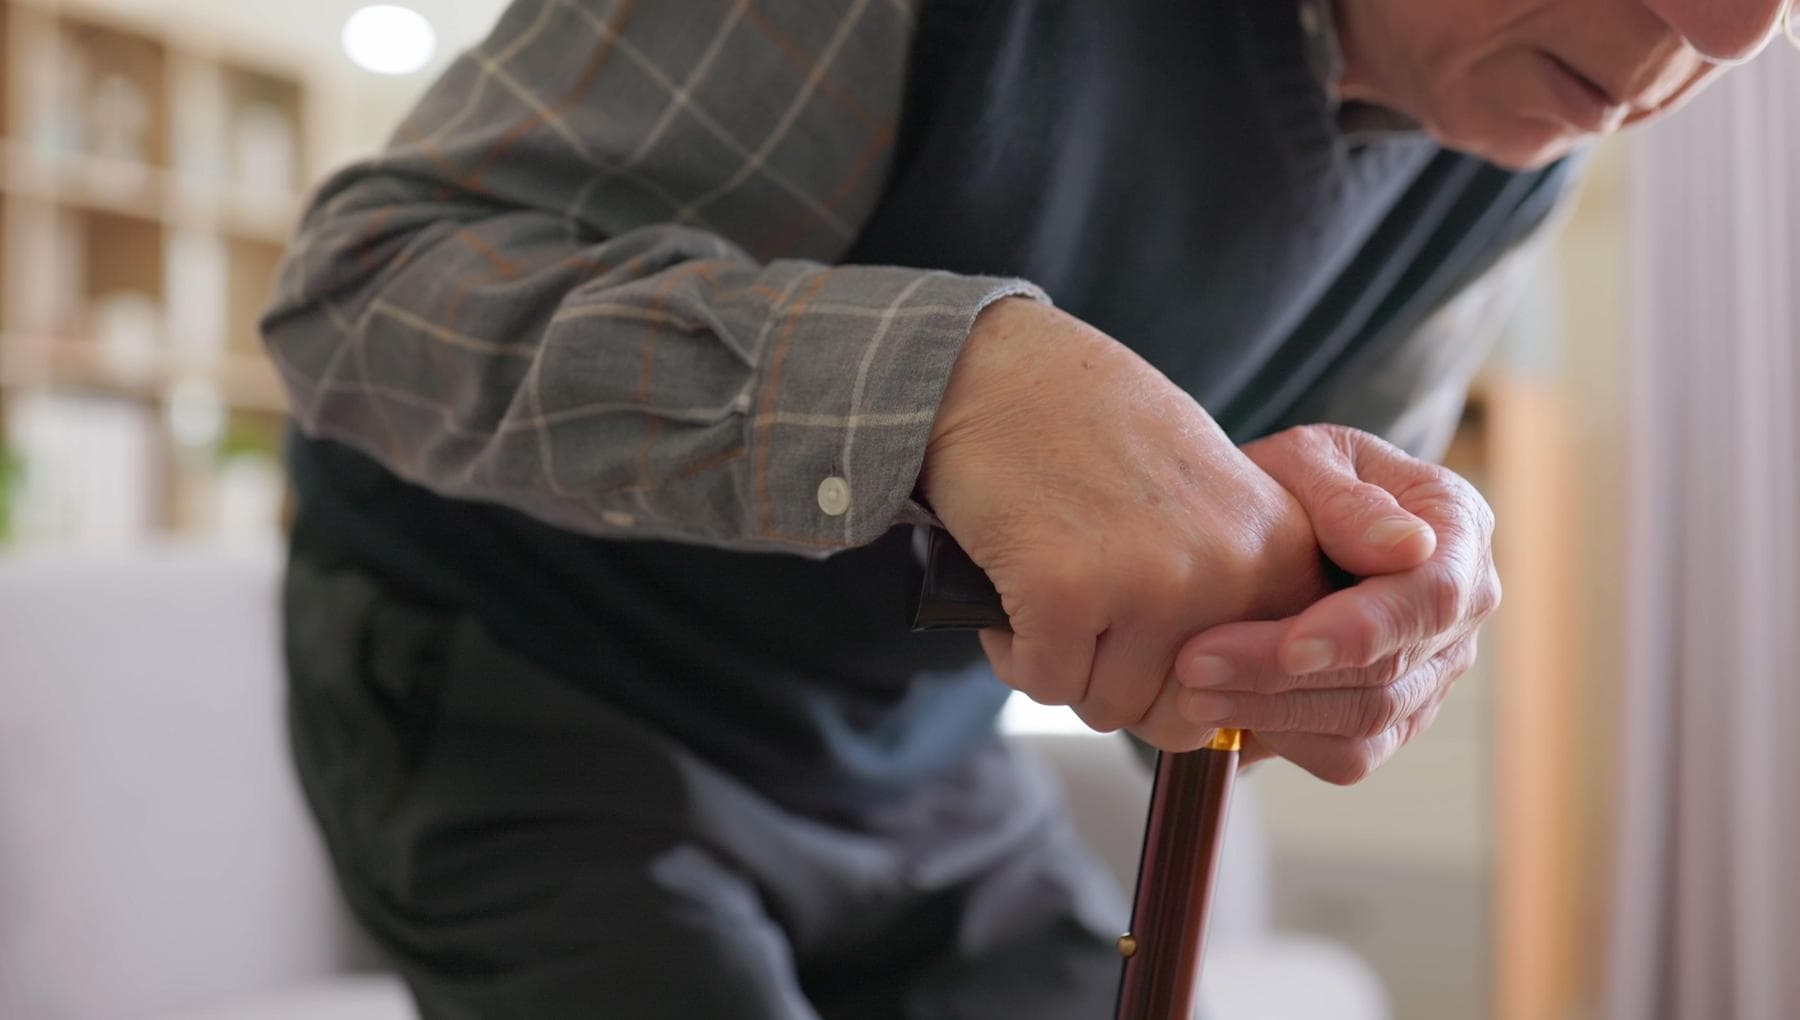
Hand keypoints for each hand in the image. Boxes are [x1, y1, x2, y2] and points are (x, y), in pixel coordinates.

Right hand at [920, 298, 1330, 750]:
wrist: (1003, 369)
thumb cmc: (1097, 437)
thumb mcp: (1209, 505)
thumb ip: (1231, 599)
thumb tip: (1209, 721)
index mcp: (1280, 553)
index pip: (1256, 693)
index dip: (1189, 690)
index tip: (1148, 651)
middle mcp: (1232, 569)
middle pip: (1176, 715)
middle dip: (1119, 683)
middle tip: (1086, 618)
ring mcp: (1153, 580)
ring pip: (1105, 705)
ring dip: (1060, 663)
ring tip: (1046, 588)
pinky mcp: (1068, 590)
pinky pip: (1041, 682)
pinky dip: (1013, 649)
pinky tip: (1012, 583)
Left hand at [1172, 424, 1498, 783]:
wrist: (1288, 514)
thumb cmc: (1299, 478)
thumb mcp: (1311, 458)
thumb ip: (1347, 498)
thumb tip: (1410, 547)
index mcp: (1459, 532)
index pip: (1432, 596)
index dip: (1363, 630)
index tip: (1291, 647)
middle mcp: (1461, 611)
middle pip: (1389, 670)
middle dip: (1283, 676)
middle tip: (1194, 665)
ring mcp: (1432, 671)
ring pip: (1367, 721)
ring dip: (1273, 715)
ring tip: (1190, 694)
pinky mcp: (1393, 717)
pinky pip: (1349, 753)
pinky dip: (1285, 741)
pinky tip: (1221, 715)